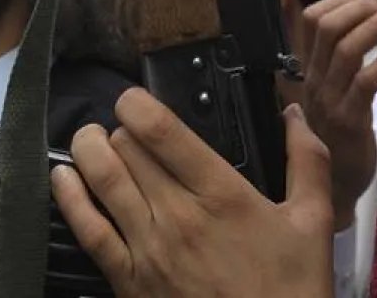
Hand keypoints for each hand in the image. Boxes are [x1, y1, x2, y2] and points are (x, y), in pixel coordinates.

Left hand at [51, 88, 334, 297]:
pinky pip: (88, 231)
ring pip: (102, 179)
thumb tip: (293, 112)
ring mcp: (148, 249)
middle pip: (127, 147)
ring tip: (90, 139)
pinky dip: (70, 198)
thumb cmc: (290, 290)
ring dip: (89, 150)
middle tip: (128, 130)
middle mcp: (178, 215)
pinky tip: (63, 178)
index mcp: (221, 193)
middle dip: (122, 129)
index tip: (134, 98)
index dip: (136, 102)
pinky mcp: (128, 281)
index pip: (161, 130)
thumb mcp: (313, 223)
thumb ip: (307, 161)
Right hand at [300, 0, 376, 227]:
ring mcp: (329, 99)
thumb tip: (358, 22)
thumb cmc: (337, 132)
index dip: (341, 0)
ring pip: (346, 50)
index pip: (312, 19)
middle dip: (360, 8)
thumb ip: (338, 58)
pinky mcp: (349, 120)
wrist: (333, 183)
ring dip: (376, 28)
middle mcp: (314, 79)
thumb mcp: (332, 89)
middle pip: (327, 27)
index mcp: (309, 68)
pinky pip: (365, 83)